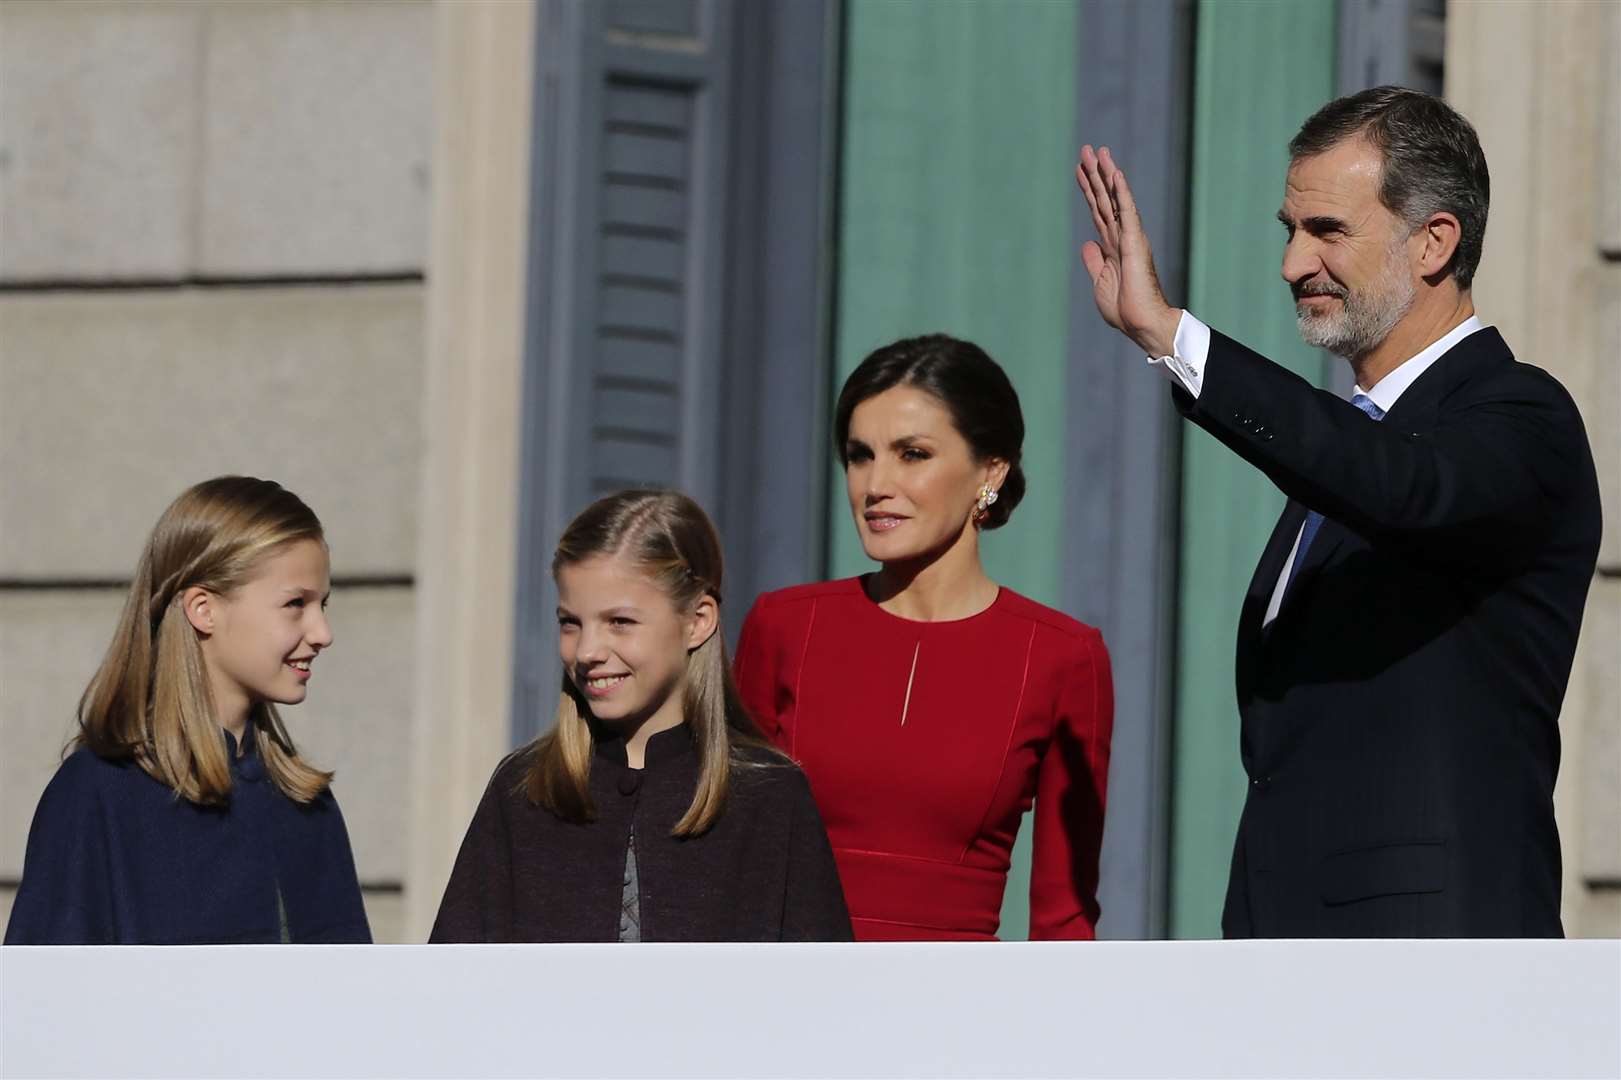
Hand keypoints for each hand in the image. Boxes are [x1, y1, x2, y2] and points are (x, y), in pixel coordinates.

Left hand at [1075, 145, 1180, 357]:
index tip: (1079, 170)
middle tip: (1086, 149)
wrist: (1140, 323)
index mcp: (1111, 247)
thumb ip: (1094, 261)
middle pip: (1104, 198)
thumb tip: (1087, 243)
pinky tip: (1115, 174)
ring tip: (1099, 152)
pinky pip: (1127, 212)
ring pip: (1115, 199)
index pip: (1098, 211)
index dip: (1088, 190)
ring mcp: (1129, 237)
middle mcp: (1121, 237)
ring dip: (1106, 175)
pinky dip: (1121, 192)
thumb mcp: (1100, 282)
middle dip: (1094, 174)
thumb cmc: (1124, 308)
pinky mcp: (1135, 242)